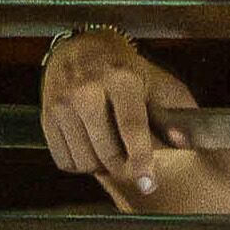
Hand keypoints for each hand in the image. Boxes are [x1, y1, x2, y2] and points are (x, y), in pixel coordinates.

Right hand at [41, 28, 196, 192]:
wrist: (81, 46)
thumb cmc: (126, 70)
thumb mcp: (157, 82)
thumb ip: (174, 113)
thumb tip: (183, 142)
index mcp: (122, 79)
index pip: (131, 126)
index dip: (141, 159)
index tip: (148, 184)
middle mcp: (87, 89)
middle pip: (107, 152)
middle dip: (124, 165)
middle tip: (131, 157)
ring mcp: (63, 103)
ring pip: (85, 161)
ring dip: (101, 165)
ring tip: (109, 147)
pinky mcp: (46, 115)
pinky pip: (65, 161)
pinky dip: (80, 163)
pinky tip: (89, 145)